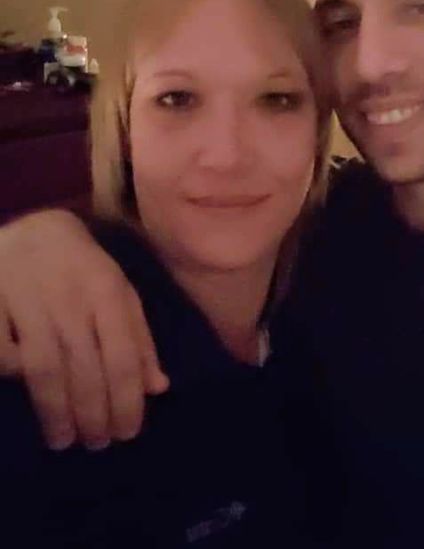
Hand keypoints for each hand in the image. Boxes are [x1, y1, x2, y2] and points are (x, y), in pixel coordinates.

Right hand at [0, 210, 168, 449]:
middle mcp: (71, 298)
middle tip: (97, 444)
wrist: (34, 229)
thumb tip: (158, 388)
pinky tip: (22, 394)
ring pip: (44, 368)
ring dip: (56, 411)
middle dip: (94, 414)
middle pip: (85, 369)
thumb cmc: (84, 268)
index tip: (128, 433)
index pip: (123, 357)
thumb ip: (139, 339)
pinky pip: (3, 352)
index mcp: (108, 292)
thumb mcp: (121, 294)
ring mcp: (28, 299)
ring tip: (64, 440)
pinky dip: (11, 374)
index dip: (127, 401)